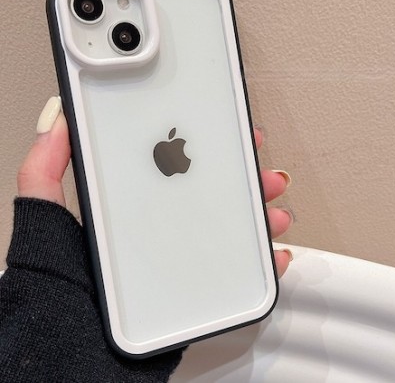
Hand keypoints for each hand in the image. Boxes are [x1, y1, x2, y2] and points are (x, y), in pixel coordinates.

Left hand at [17, 97, 292, 276]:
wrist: (74, 352)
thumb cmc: (59, 285)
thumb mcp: (45, 218)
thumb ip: (44, 170)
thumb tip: (57, 120)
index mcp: (135, 208)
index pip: (176, 167)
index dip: (205, 148)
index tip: (227, 135)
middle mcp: (162, 229)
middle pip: (212, 196)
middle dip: (244, 180)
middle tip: (261, 171)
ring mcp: (181, 258)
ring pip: (231, 229)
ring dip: (258, 217)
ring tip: (273, 213)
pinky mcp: (195, 287)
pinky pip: (237, 271)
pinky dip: (261, 262)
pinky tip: (273, 254)